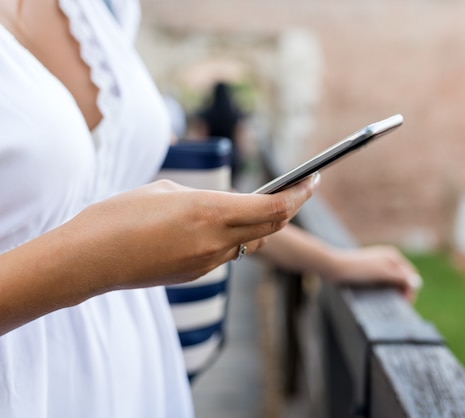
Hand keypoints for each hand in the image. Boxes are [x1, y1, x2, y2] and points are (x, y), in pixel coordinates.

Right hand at [59, 174, 319, 290]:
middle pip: (273, 227)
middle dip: (290, 206)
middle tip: (298, 189)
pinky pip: (226, 254)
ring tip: (254, 205)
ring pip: (250, 242)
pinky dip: (231, 238)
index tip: (313, 179)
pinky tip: (215, 227)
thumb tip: (230, 208)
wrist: (89, 259)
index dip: (300, 194)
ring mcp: (208, 263)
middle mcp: (217, 241)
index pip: (275, 207)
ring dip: (258, 224)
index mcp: (211, 211)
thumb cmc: (120, 215)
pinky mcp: (196, 275)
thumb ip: (208, 200)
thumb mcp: (167, 191)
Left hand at [326, 246, 421, 301]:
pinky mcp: (370, 273)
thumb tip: (417, 282)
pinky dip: (386, 291)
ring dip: (395, 292)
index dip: (411, 290)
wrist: (333, 268)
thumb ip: (400, 277)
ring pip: (394, 282)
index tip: (405, 304)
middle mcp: (388, 259)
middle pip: (403, 279)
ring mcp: (379, 266)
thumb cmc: (357, 269)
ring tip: (390, 304)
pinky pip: (384, 283)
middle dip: (404, 292)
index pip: (411, 275)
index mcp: (393, 256)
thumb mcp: (382, 272)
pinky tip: (381, 298)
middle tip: (399, 306)